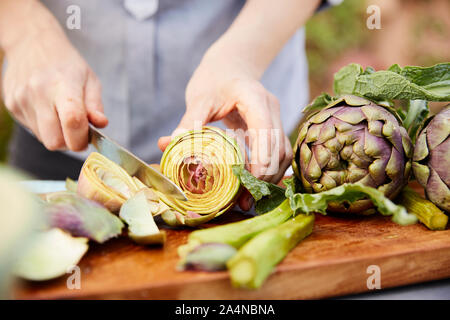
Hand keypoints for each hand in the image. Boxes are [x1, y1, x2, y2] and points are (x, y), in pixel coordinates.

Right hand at [2, 25, 106, 150]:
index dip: (82, 139)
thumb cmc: (67, 63)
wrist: (31, 42)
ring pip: (43, 139)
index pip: (72, 121)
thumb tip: (101, 124)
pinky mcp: (11, 105)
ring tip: (61, 115)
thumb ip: (96, 105)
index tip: (87, 139)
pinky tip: (47, 109)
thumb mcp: (90, 79)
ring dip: (57, 135)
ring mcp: (21, 99)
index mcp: (63, 84)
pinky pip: (32, 130)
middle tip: (76, 132)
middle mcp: (39, 93)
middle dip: (69, 143)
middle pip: (54, 141)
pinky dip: (44, 127)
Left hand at [158, 50, 292, 210]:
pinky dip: (269, 171)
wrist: (230, 66)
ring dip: (269, 178)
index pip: (265, 131)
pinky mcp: (273, 127)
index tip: (246, 184)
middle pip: (278, 147)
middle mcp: (271, 108)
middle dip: (264, 177)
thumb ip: (189, 121)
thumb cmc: (213, 79)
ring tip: (248, 199)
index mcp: (254, 97)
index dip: (260, 160)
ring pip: (283, 153)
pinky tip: (254, 186)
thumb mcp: (199, 98)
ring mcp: (275, 117)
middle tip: (244, 201)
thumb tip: (167, 144)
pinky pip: (278, 153)